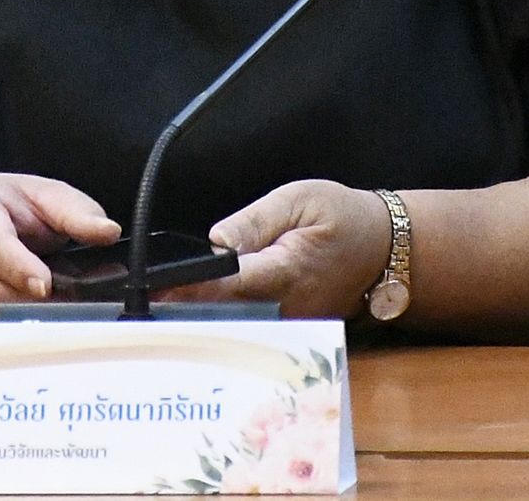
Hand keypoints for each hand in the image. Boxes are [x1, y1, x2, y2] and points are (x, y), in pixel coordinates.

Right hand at [0, 173, 117, 316]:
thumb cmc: (1, 208)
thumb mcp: (39, 193)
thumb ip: (74, 212)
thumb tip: (107, 230)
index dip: (17, 267)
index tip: (44, 285)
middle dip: (34, 299)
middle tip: (74, 301)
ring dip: (28, 314)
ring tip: (63, 307)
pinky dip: (17, 325)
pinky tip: (41, 318)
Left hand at [178, 180, 392, 318]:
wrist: (384, 250)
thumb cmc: (343, 217)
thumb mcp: (300, 200)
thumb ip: (255, 221)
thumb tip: (216, 242)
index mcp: (287, 271)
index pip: (228, 284)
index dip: (190, 288)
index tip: (157, 288)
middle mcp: (287, 307)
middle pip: (225, 313)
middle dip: (186, 308)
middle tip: (145, 300)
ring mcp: (289, 324)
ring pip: (236, 325)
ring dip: (201, 316)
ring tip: (162, 305)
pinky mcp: (290, 328)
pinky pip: (251, 326)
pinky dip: (224, 319)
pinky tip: (197, 309)